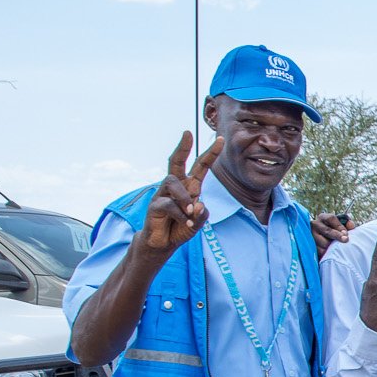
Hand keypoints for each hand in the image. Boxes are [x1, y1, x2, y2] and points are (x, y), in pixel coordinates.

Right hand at [141, 132, 220, 254]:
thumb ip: (202, 215)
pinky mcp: (155, 205)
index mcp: (190, 187)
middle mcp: (176, 186)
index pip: (200, 167)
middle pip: (176, 161)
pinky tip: (186, 222)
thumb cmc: (181, 228)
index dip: (211, 153)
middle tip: (187, 133)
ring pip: (173, 183)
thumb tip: (199, 204)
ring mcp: (163, 194)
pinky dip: (181, 215)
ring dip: (184, 198)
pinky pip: (169, 204)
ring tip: (190, 212)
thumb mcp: (198, 223)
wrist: (163, 243)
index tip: (221, 139)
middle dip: (182, 147)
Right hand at [310, 211, 350, 257]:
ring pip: (323, 242)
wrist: (325, 246)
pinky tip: (331, 254)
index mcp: (323, 218)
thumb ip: (348, 226)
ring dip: (332, 246)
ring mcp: (310, 235)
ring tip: (338, 249)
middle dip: (337, 236)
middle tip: (345, 240)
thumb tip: (351, 225)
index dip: (339, 226)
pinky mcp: (309, 246)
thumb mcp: (342, 228)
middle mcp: (314, 224)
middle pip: (327, 230)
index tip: (346, 233)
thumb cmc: (336, 234)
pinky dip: (327, 253)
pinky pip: (319, 251)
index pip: (331, 218)